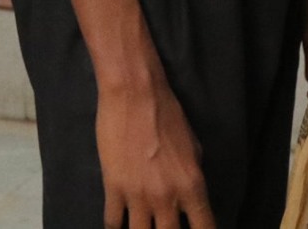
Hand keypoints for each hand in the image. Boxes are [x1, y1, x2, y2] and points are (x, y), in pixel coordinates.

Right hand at [96, 76, 216, 228]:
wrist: (135, 93)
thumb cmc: (168, 114)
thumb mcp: (194, 148)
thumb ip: (192, 178)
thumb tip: (189, 197)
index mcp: (192, 186)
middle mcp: (167, 197)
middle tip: (164, 226)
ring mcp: (138, 195)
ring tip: (142, 226)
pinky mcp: (113, 188)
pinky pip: (113, 222)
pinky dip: (116, 228)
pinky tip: (119, 226)